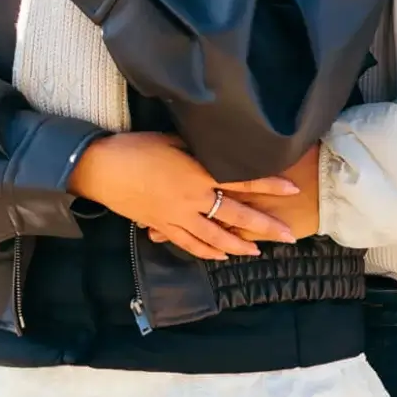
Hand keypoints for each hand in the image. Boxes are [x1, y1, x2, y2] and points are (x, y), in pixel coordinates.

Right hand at [70, 133, 301, 262]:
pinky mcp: (163, 227)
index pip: (242, 181)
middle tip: (288, 237)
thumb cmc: (138, 148)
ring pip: (215, 238)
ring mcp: (178, 217)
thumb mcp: (173, 141)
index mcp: (199, 174)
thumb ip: (200, 150)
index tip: (292, 189)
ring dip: (239, 246)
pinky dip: (208, 251)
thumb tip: (222, 153)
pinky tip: (222, 256)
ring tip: (259, 252)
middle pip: (236, 216)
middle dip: (265, 227)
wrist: (104, 169)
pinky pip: (190, 244)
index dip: (269, 185)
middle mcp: (193, 200)